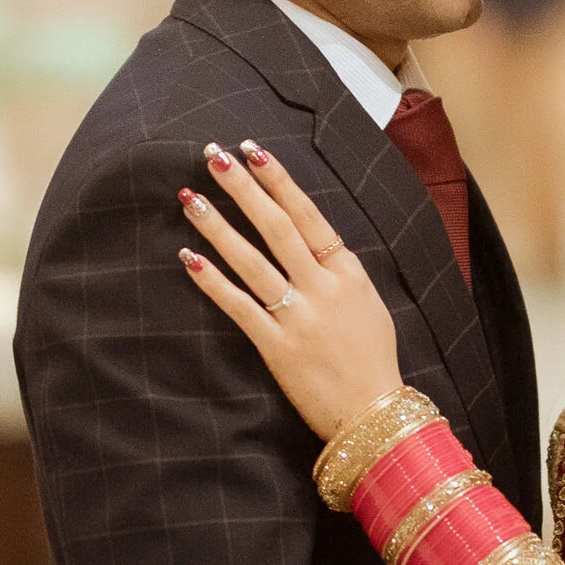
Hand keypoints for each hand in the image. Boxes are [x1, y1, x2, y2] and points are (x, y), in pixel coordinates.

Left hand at [178, 141, 404, 443]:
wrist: (375, 415)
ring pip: (251, 261)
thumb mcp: (368, 303)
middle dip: (243, 188)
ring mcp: (299, 317)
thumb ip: (339, 271)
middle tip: (213, 156)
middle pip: (276, 227)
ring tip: (190, 198)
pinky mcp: (277, 348)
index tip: (253, 149)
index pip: (307, 214)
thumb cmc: (372, 360)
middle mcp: (322, 288)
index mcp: (348, 272)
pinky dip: (213, 282)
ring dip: (218, 226)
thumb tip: (310, 240)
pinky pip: (239, 307)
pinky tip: (189, 258)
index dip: (278, 180)